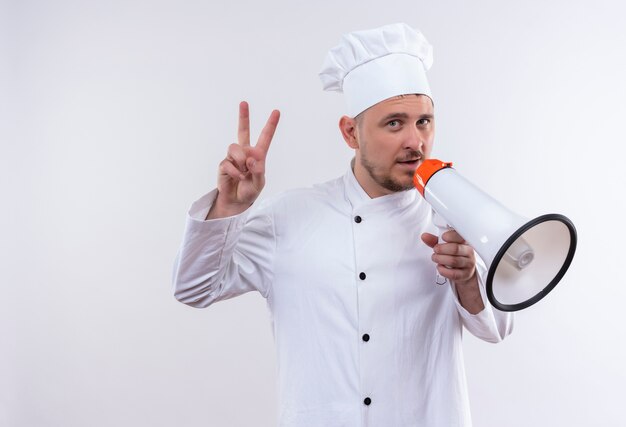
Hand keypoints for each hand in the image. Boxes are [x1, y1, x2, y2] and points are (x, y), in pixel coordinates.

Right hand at [207, 101, 279, 218]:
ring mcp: (233, 157)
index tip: (276, 112)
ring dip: (240, 161)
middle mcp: (245, 153)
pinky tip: (237, 178)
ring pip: (235, 148)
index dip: (271, 125)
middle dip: (243, 117)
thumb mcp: (259, 183)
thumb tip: (250, 159)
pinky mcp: (224, 164)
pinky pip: (228, 163)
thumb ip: (258, 171)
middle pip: (243, 131)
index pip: (265, 137)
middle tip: (244, 103)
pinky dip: (235, 172)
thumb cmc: (250, 190)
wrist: (236, 201)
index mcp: (258, 155)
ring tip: (243, 172)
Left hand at [421, 230, 483, 312]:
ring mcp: (468, 264)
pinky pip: (453, 273)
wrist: (463, 271)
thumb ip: (434, 241)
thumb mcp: (444, 246)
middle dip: (441, 249)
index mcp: (464, 242)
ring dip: (440, 259)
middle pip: (455, 249)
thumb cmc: (453, 255)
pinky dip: (443, 270)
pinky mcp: (465, 275)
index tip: (443, 237)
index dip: (450, 236)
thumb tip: (424, 236)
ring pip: (454, 261)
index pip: (460, 236)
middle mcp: (468, 252)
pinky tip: (439, 267)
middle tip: (435, 250)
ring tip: (435, 258)